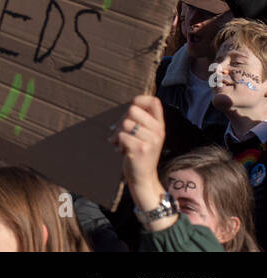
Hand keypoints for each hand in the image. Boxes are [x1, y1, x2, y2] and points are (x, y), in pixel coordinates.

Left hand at [111, 95, 166, 209]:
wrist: (144, 177)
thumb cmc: (140, 153)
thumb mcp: (146, 134)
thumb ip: (140, 120)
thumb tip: (131, 105)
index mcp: (159, 125)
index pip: (154, 102)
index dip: (140, 100)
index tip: (132, 107)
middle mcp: (158, 131)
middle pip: (133, 110)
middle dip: (122, 119)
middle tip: (121, 131)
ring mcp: (151, 140)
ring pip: (125, 123)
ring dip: (118, 132)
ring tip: (122, 143)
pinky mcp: (141, 149)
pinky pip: (121, 136)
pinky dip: (118, 142)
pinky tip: (123, 150)